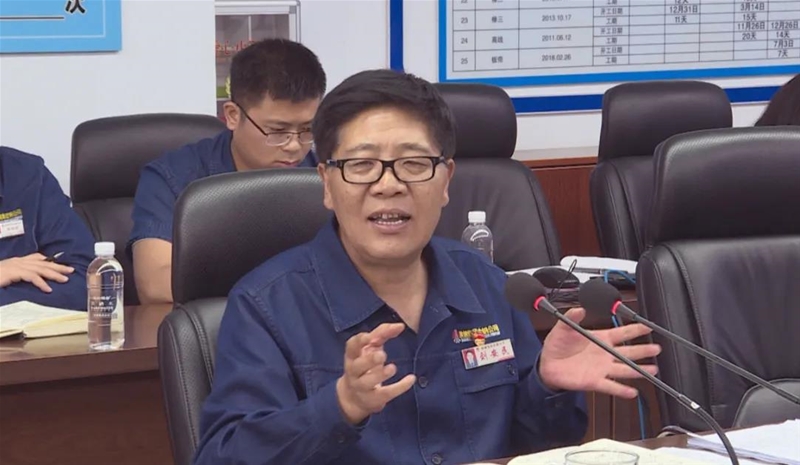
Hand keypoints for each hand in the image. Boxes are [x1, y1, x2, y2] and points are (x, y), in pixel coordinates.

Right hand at [0, 253, 73, 291]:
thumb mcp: (7, 276)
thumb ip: (18, 275)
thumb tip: (31, 279)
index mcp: (16, 261)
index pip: (36, 258)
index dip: (49, 261)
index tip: (61, 264)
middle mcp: (18, 261)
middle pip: (42, 263)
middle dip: (57, 266)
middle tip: (71, 270)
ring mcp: (15, 266)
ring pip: (40, 269)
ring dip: (54, 274)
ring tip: (65, 279)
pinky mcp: (13, 272)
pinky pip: (31, 277)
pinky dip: (41, 283)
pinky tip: (48, 289)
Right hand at [336, 323, 415, 424]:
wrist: (353, 398)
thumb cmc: (365, 366)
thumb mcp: (369, 349)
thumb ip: (381, 334)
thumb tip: (399, 326)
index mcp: (352, 355)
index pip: (352, 346)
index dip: (360, 341)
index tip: (371, 336)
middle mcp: (353, 371)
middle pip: (358, 366)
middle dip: (369, 360)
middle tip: (381, 355)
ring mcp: (362, 386)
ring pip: (368, 382)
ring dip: (380, 375)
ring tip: (392, 368)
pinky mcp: (373, 399)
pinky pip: (386, 393)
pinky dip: (400, 387)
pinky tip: (411, 379)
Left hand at [538, 307, 660, 398]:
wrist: (547, 364)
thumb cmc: (557, 345)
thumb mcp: (564, 327)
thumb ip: (572, 317)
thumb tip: (579, 308)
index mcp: (600, 338)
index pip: (622, 333)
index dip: (635, 329)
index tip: (648, 326)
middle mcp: (604, 354)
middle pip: (629, 352)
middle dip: (644, 350)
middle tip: (657, 348)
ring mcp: (602, 368)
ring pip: (625, 369)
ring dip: (639, 370)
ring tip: (653, 370)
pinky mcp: (595, 381)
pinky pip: (611, 386)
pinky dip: (622, 390)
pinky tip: (632, 391)